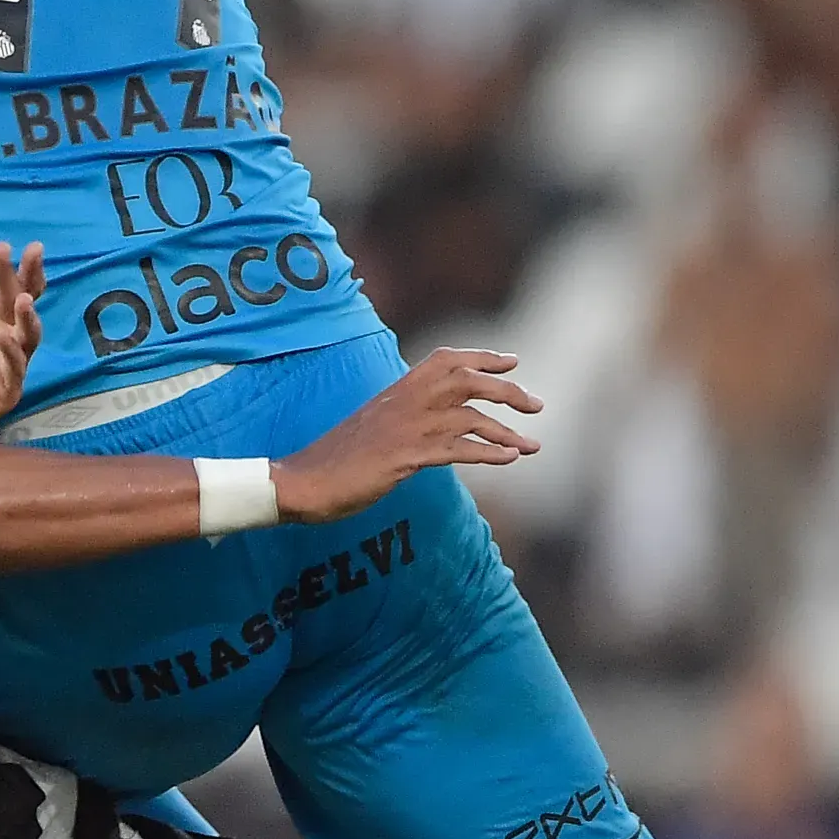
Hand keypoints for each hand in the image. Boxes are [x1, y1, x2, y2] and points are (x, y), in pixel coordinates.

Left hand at [0, 241, 44, 440]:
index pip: (5, 287)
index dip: (8, 267)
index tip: (3, 247)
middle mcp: (1, 337)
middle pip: (24, 304)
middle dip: (31, 278)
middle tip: (34, 253)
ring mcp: (5, 365)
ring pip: (29, 338)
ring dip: (28, 317)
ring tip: (23, 299)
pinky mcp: (3, 392)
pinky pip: (14, 372)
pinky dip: (12, 354)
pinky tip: (3, 338)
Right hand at [272, 349, 542, 523]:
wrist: (302, 481)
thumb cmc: (333, 460)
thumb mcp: (370, 428)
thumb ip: (399, 418)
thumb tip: (426, 427)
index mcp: (396, 391)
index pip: (446, 359)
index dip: (482, 357)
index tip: (512, 360)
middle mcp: (404, 402)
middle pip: (467, 380)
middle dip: (507, 390)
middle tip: (536, 405)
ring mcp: (405, 428)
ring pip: (469, 416)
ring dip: (507, 430)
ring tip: (532, 445)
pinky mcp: (405, 457)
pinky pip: (457, 450)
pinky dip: (488, 453)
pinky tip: (509, 460)